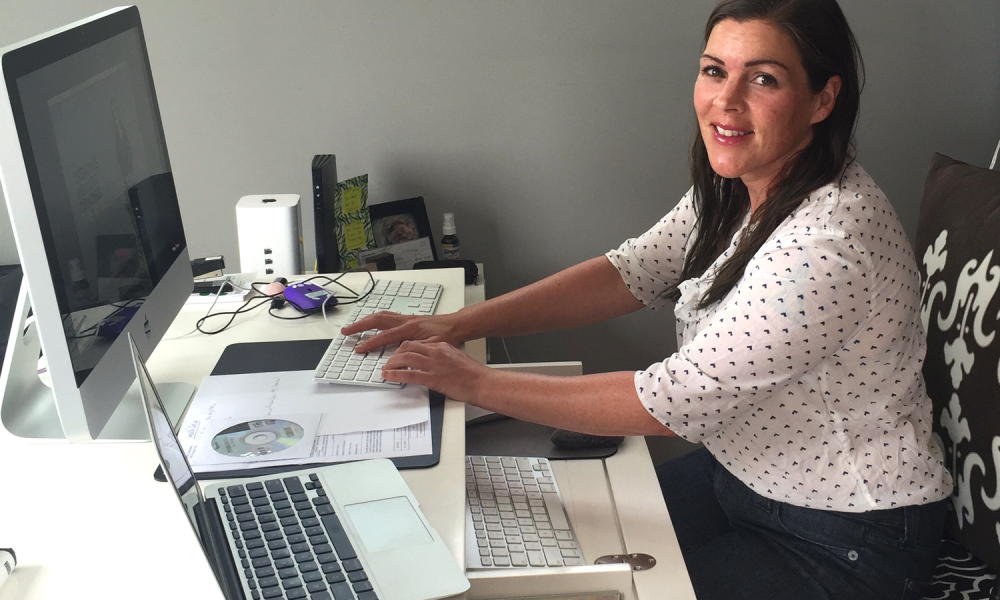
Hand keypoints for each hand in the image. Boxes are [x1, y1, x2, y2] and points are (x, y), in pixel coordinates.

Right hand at [341, 311, 463, 353]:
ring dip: (365, 320)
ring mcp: (406, 318)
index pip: (385, 336)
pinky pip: (387, 316)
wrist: (457, 325)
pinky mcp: (408, 318)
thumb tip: (400, 354)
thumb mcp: (433, 346)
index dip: (370, 343)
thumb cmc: (447, 335)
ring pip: (381, 315)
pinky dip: (376, 318)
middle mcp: (406, 320)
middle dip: (360, 325)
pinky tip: (372, 322)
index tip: (359, 349)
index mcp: (410, 328)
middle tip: (346, 331)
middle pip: (377, 320)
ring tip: (353, 326)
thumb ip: (416, 349)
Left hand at [381, 340, 489, 402]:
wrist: (482, 383)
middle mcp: (436, 352)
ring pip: (405, 358)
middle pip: (407, 347)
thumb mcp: (456, 359)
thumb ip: (442, 358)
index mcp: (441, 346)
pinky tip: (389, 377)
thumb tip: (431, 363)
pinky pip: (410, 374)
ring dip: (392, 364)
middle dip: (395, 354)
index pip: (417, 342)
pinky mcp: (434, 378)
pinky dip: (396, 375)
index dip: (403, 348)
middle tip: (389, 362)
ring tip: (386, 369)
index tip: (398, 354)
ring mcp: (434, 365)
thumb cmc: (473, 374)